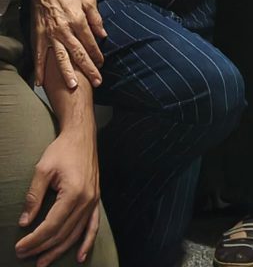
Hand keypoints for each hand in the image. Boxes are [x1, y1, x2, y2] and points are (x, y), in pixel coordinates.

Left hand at [15, 129, 99, 266]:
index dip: (34, 239)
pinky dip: (87, 242)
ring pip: (75, 234)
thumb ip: (33, 197)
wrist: (81, 136)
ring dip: (59, 250)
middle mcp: (86, 200)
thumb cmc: (62, 150)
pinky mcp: (95, 199)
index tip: (19, 247)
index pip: (51, 225)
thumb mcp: (42, 169)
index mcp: (73, 193)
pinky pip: (93, 226)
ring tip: (43, 261)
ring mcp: (93, 200)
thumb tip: (24, 222)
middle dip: (42, 247)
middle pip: (62, 233)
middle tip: (24, 255)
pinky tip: (81, 256)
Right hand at [32, 0, 104, 89]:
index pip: (90, 42)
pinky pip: (39, 55)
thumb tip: (104, 35)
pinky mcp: (39, 35)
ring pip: (60, 57)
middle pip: (78, 53)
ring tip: (74, 86)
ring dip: (67, 73)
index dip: (97, 54)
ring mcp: (50, 34)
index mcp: (78, 20)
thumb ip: (95, 19)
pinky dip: (40, 69)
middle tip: (97, 82)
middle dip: (89, 68)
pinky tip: (41, 82)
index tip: (102, 64)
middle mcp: (65, 30)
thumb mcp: (86, 1)